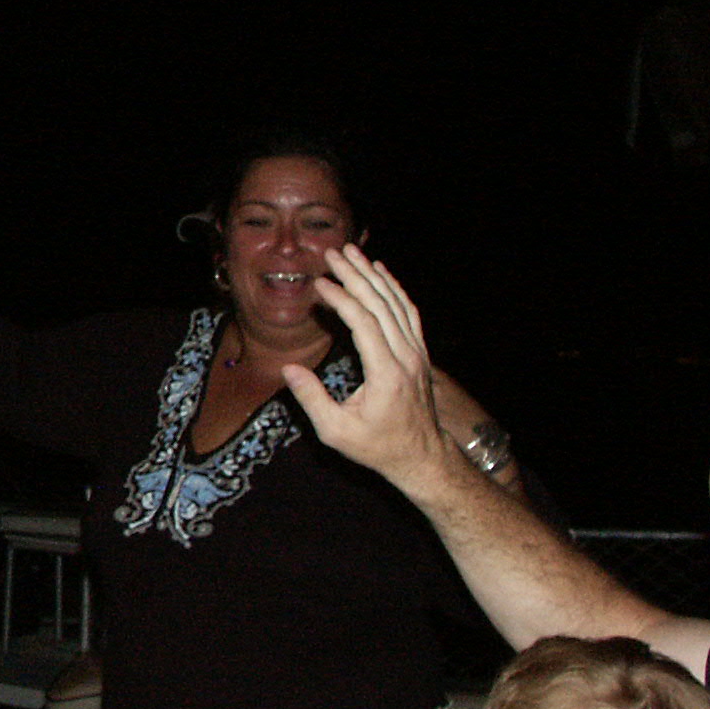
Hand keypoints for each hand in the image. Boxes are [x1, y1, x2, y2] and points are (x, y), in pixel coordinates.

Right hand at [281, 245, 457, 493]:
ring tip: (353, 253)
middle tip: (332, 253)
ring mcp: (417, 352)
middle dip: (355, 275)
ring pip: (396, 303)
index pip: (364, 323)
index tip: (319, 284)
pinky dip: (394, 288)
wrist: (421, 456)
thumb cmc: (377, 447)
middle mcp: (406, 357)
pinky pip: (409, 312)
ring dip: (374, 275)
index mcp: (386, 373)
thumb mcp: (336, 432)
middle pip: (380, 304)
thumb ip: (312, 399)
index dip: (340, 299)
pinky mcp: (420, 352)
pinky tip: (381, 273)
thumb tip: (288, 369)